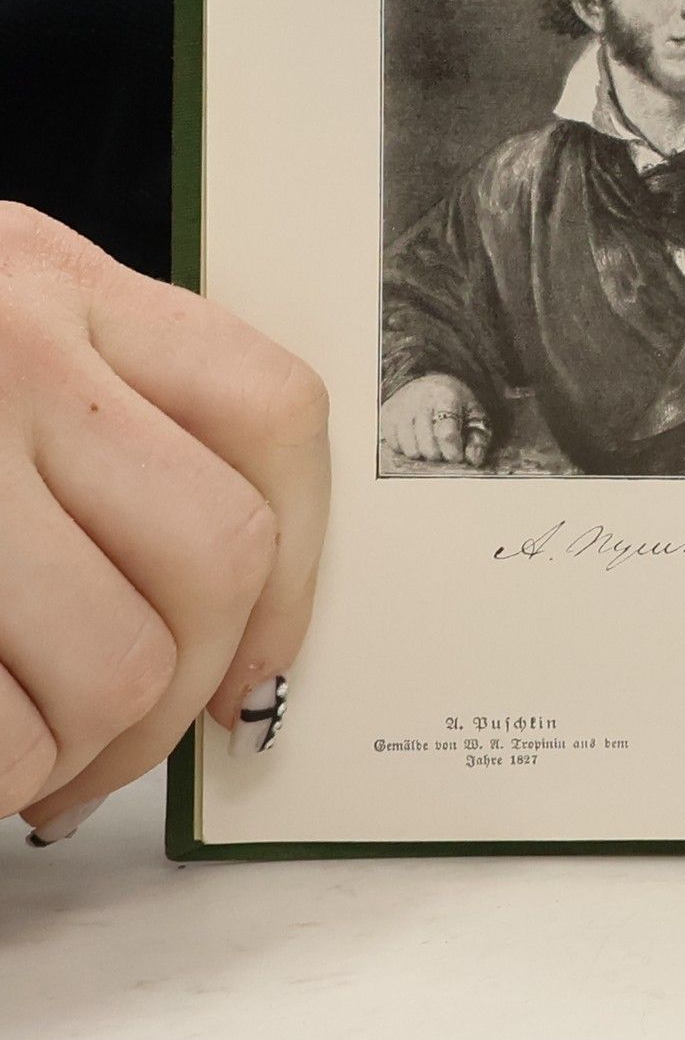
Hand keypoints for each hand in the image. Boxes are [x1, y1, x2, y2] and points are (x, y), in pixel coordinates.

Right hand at [0, 204, 329, 840]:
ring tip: (18, 757)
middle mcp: (9, 344)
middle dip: (184, 693)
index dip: (300, 562)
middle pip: (217, 554)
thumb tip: (234, 621)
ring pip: (119, 658)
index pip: (271, 412)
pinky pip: (1, 723)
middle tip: (114, 747)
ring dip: (75, 753)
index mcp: (49, 282)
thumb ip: (87, 422)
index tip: (261, 664)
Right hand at [379, 372, 492, 466]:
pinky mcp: (387, 414)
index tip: (456, 456)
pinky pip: (395, 446)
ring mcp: (401, 407)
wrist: (432, 382)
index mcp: (445, 396)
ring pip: (410, 449)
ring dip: (422, 454)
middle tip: (444, 449)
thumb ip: (478, 438)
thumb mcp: (474, 415)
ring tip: (430, 444)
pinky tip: (416, 439)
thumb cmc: (456, 403)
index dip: (452, 451)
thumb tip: (473, 460)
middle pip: (427, 445)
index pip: (446, 432)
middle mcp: (420, 400)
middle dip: (439, 455)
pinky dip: (406, 449)